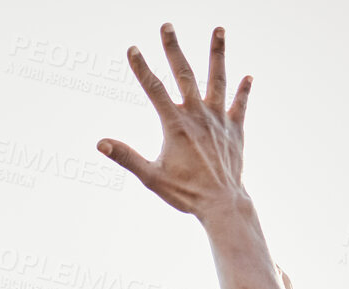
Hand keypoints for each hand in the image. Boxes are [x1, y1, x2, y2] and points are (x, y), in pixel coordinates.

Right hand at [98, 25, 250, 221]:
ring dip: (217, 53)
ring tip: (219, 29)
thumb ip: (126, 157)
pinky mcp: (235, 129)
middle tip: (167, 25)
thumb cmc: (185, 193)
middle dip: (174, 48)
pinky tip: (247, 76)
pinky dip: (243, 90)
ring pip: (218, 79)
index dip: (142, 68)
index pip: (154, 89)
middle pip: (184, 73)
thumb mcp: (151, 177)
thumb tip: (101, 143)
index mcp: (175, 124)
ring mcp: (219, 120)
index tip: (133, 48)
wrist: (222, 203)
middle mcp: (198, 115)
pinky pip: (240, 104)